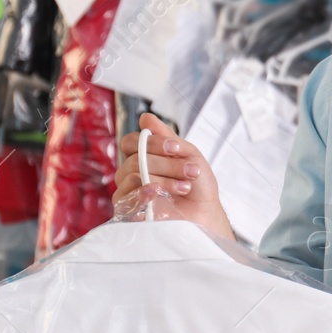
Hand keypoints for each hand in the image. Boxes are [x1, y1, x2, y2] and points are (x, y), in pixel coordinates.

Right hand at [115, 112, 234, 241]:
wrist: (205, 215)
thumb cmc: (198, 185)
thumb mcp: (188, 155)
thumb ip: (166, 137)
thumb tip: (145, 117)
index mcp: (144, 157)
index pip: (130, 142)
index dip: (152, 142)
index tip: (176, 148)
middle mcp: (132, 173)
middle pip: (134, 158)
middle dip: (166, 162)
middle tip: (191, 171)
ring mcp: (128, 192)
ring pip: (132, 175)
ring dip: (163, 178)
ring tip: (185, 186)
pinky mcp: (128, 211)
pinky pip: (125, 196)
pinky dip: (145, 191)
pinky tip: (160, 193)